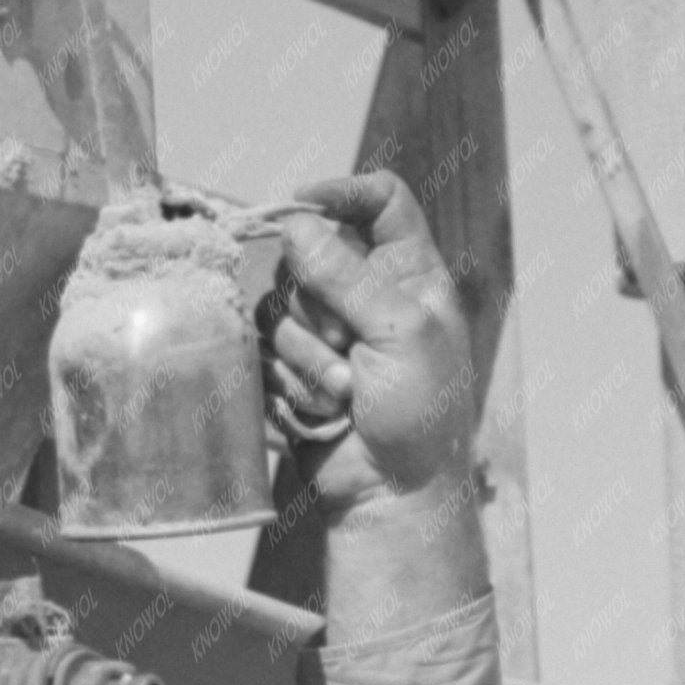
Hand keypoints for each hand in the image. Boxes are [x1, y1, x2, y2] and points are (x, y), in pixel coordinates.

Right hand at [262, 172, 478, 524]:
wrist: (392, 493)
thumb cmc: (420, 415)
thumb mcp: (400, 333)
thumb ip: (347, 273)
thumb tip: (296, 224)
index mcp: (408, 274)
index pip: (379, 201)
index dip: (341, 192)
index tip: (302, 202)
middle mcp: (364, 294)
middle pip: (308, 253)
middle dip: (320, 304)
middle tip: (350, 347)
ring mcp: (326, 332)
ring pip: (279, 305)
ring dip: (307, 356)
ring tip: (344, 393)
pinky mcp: (292, 368)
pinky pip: (265, 351)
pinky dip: (290, 383)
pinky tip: (324, 410)